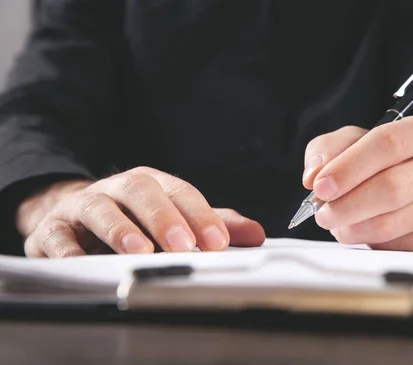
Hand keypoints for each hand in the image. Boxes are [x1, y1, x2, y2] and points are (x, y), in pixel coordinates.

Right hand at [17, 167, 264, 257]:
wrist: (74, 217)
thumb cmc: (134, 219)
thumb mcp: (177, 219)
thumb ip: (214, 226)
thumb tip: (256, 235)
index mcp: (152, 184)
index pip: (180, 193)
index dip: (200, 215)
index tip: (218, 242)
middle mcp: (118, 188)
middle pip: (142, 191)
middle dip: (164, 217)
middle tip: (184, 244)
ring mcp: (83, 206)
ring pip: (100, 208)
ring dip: (121, 229)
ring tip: (141, 251)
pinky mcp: (52, 228)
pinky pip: (57, 235)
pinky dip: (69, 248)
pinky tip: (83, 261)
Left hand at [303, 117, 412, 251]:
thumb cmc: (382, 162)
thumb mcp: (351, 143)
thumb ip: (327, 151)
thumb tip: (314, 177)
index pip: (386, 144)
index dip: (348, 168)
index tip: (320, 188)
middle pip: (392, 187)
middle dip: (347, 205)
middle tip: (323, 215)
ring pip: (394, 223)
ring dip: (354, 229)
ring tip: (337, 226)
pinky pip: (403, 247)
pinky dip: (374, 244)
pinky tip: (365, 233)